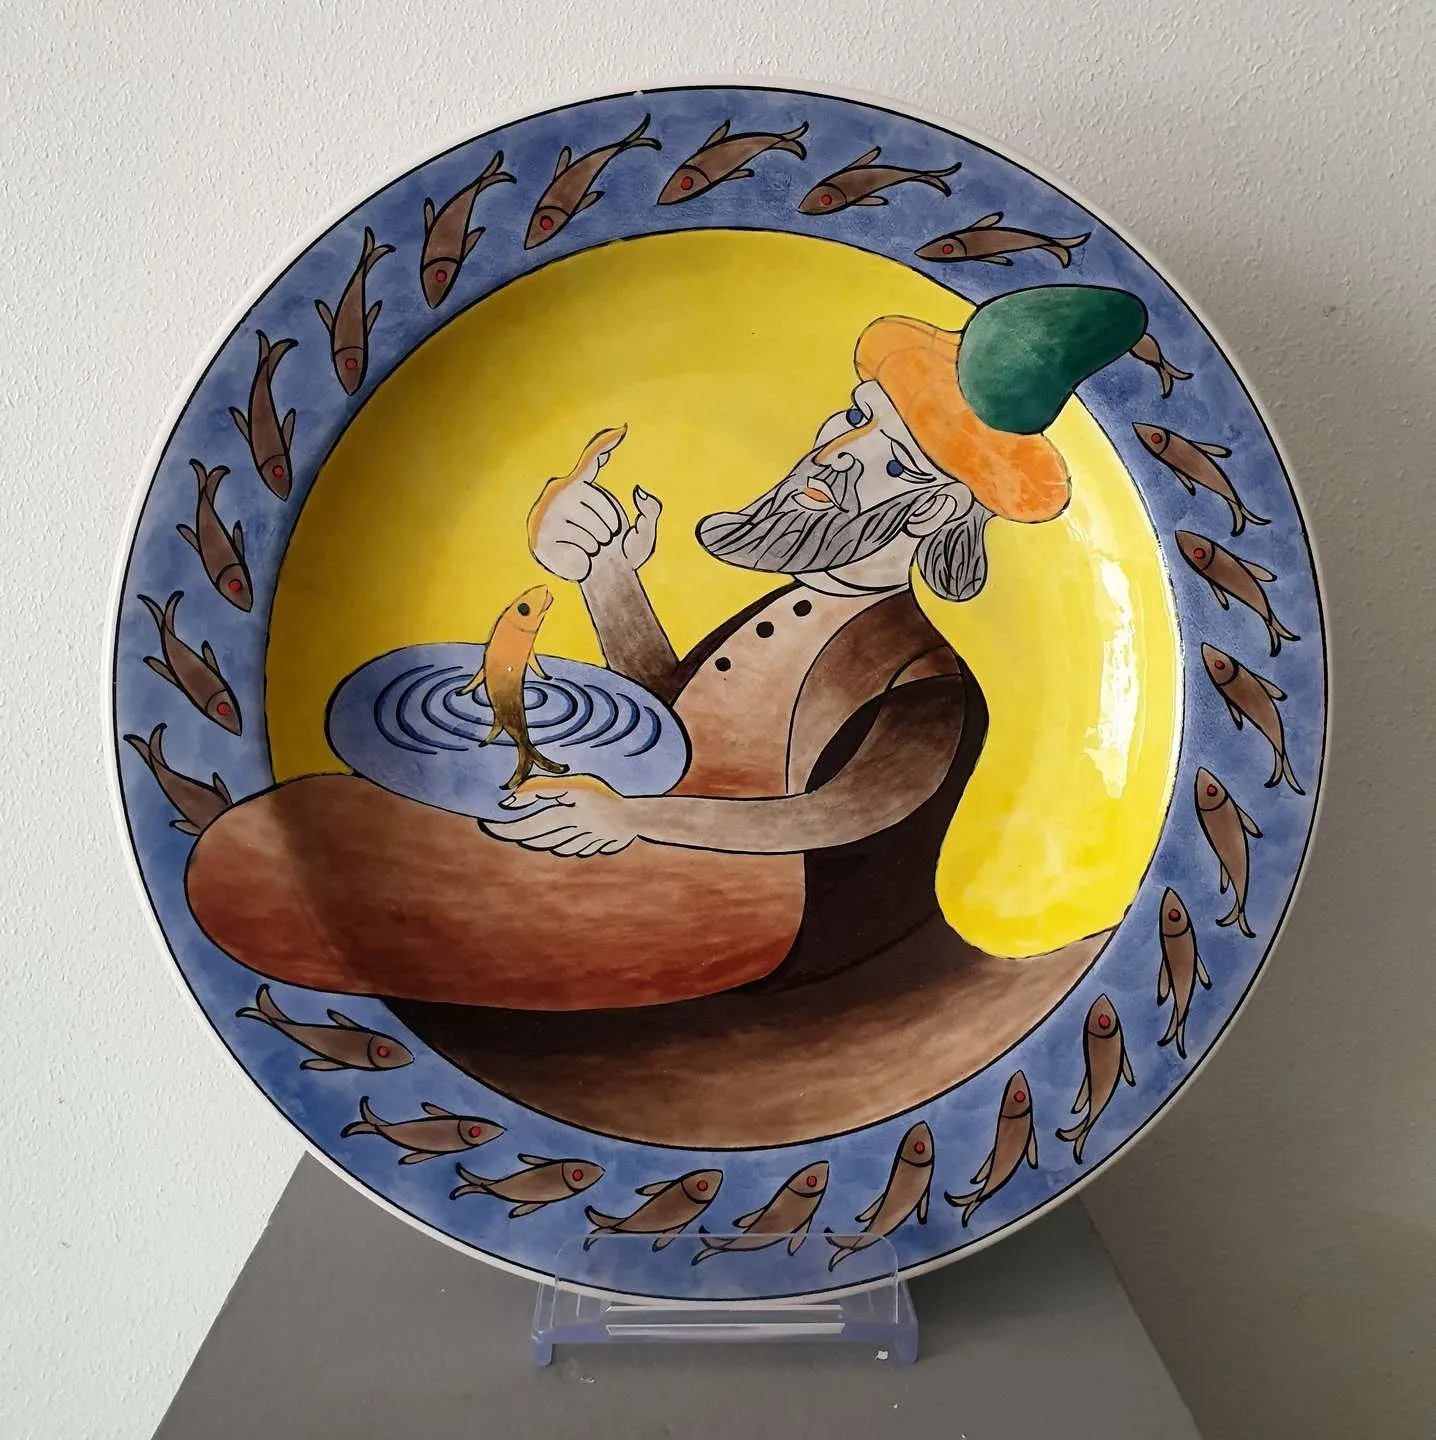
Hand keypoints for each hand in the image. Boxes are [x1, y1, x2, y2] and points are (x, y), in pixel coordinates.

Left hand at [480, 776, 642, 856]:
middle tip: (499, 828)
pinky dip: (564, 843)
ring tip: (524, 831)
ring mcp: (582, 844)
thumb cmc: (604, 797)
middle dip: (518, 833)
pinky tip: (561, 837)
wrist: (637, 819)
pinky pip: (573, 848)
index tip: (487, 825)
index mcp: (561, 820)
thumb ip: (542, 789)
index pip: (525, 827)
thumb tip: (511, 800)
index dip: (504, 828)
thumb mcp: (574, 786)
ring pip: (553, 845)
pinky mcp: (595, 846)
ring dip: (539, 839)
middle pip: (537, 838)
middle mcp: (568, 837)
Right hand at [528, 426, 661, 582]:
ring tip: (592, 549)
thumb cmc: (621, 551)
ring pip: (587, 529)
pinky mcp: (539, 538)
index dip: (605, 443)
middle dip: (610, 528)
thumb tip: (639, 491)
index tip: (622, 430)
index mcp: (585, 486)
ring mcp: (547, 514)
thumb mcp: (644, 533)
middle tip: (604, 540)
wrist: (605, 579)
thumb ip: (651, 511)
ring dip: (597, 545)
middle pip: (599, 505)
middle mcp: (561, 493)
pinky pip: (574, 546)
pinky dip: (584, 558)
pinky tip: (580, 558)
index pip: (593, 459)